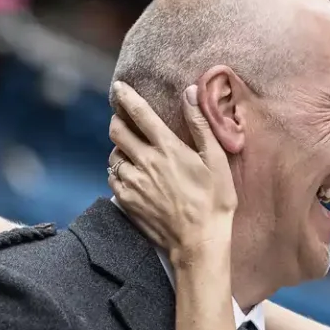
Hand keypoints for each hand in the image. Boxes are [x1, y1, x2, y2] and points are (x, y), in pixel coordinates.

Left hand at [107, 82, 236, 264]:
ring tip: (132, 153)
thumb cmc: (214, 201)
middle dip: (118, 121)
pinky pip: (112, 178)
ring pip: (113, 156)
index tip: (118, 87)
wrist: (198, 242)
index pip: (140, 113)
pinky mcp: (126, 201)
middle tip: (125, 122)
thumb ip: (201, 125)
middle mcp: (145, 162)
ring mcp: (133, 183)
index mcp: (168, 148)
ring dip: (120, 150)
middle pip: (117, 131)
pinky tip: (131, 176)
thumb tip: (189, 92)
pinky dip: (118, 172)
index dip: (126, 97)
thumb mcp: (216, 161)